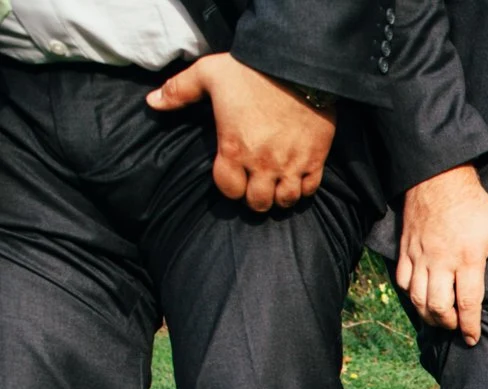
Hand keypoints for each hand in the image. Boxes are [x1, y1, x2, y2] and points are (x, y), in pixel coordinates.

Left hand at [147, 54, 334, 210]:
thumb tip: (152, 103)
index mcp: (233, 148)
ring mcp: (291, 163)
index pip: (228, 189)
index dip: (228, 186)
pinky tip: (296, 178)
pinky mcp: (315, 159)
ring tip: (276, 185)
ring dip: (278, 196)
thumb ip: (178, 91)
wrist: (297, 66)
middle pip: (258, 202)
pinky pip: (309, 189)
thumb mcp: (207, 74)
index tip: (231, 177)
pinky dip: (302, 188)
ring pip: (285, 201)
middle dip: (253, 197)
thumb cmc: (250, 71)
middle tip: (254, 185)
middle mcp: (262, 163)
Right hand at [395, 165, 487, 345]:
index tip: (473, 339)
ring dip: (429, 316)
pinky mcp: (405, 251)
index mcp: (468, 258)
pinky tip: (423, 300)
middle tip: (458, 328)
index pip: (468, 303)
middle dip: (449, 325)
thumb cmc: (475, 207)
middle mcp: (441, 261)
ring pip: (418, 299)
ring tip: (442, 320)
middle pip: (439, 307)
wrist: (438, 179)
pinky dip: (412, 297)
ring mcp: (420, 257)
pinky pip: (403, 283)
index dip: (470, 326)